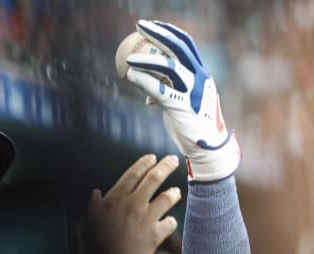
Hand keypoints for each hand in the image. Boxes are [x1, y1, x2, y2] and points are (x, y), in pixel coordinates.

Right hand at [78, 155, 180, 253]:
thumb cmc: (92, 248)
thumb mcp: (86, 223)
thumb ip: (93, 207)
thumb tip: (97, 194)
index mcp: (114, 200)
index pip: (132, 174)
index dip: (143, 163)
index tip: (151, 157)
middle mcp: (132, 205)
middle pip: (153, 179)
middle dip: (165, 166)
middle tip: (173, 160)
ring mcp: (145, 220)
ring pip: (167, 198)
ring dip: (173, 193)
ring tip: (176, 192)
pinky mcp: (155, 235)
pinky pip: (170, 223)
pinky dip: (170, 222)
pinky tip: (169, 222)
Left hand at [124, 20, 240, 182]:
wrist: (206, 147)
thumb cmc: (192, 124)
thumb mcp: (183, 102)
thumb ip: (169, 93)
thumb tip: (149, 96)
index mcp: (201, 73)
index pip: (186, 44)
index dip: (169, 31)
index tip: (152, 25)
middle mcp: (200, 78)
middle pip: (179, 47)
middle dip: (159, 33)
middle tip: (139, 26)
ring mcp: (193, 91)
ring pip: (169, 66)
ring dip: (147, 59)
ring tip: (129, 58)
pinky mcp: (182, 106)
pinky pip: (159, 89)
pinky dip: (143, 81)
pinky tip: (130, 76)